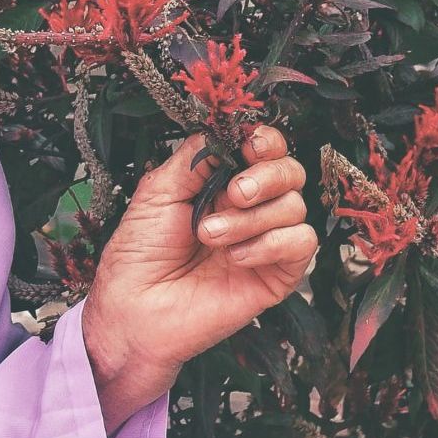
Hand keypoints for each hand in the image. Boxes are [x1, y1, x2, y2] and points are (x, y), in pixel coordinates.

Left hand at [80, 125, 318, 431]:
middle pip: (291, 171)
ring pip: (295, 206)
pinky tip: (234, 258)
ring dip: (251, 218)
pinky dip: (268, 244)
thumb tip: (228, 129)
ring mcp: (266, 239)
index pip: (264, 148)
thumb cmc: (140, 251)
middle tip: (232, 194)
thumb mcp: (159, 191)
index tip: (252, 143)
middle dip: (265, 176)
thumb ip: (196, 157)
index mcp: (222, 181)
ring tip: (210, 237)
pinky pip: (301, 242)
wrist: (136, 308)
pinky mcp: (279, 273)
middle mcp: (250, 207)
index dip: (265, 140)